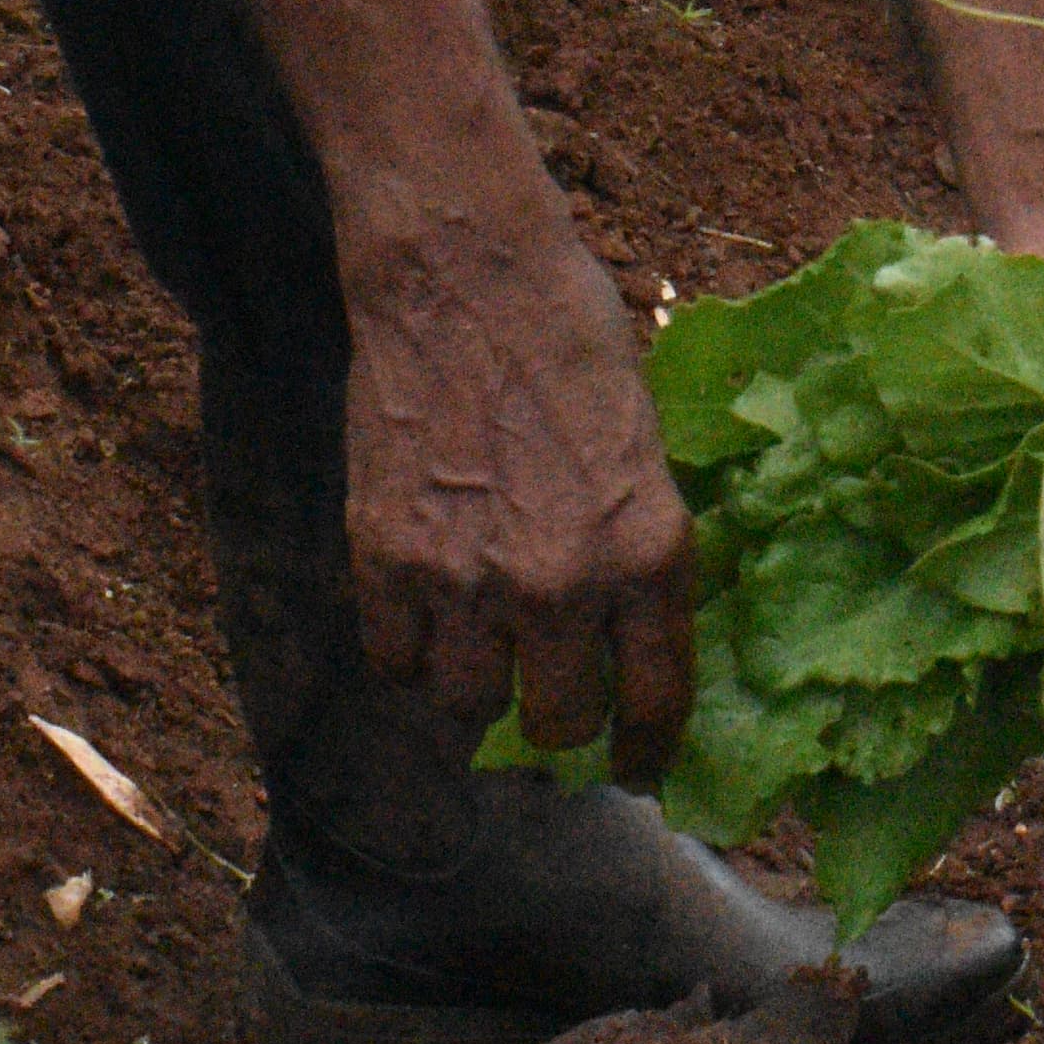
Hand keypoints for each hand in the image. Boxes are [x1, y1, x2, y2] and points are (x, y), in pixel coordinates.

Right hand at [341, 200, 702, 782]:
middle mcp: (565, 586)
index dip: (647, 753)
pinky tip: (421, 612)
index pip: (657, 704)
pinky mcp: (387, 562)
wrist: (465, 274)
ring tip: (476, 643)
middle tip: (545, 698)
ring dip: (474, 685)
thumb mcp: (644, 448)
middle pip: (556, 730)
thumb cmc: (570, 338)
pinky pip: (394, 662)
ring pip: (466, 707)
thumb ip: (637, 547)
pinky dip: (407, 650)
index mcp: (651, 553)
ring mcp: (469, 582)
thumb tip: (632, 632)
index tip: (637, 769)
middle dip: (555, 723)